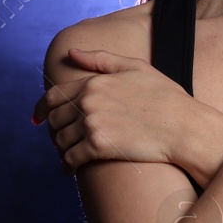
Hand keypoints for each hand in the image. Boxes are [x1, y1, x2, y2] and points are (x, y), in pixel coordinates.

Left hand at [32, 48, 194, 173]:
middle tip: (61, 140)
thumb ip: (100, 58)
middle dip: (54, 131)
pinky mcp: (98, 148)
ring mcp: (91, 125)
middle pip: (54, 120)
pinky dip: (67, 166)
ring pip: (60, 141)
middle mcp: (88, 102)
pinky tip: (72, 169)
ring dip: (61, 149)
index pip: (53, 96)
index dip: (41, 108)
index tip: (37, 118)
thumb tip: (71, 52)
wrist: (184, 128)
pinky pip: (70, 159)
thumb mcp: (135, 68)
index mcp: (94, 82)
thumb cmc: (166, 97)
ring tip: (69, 154)